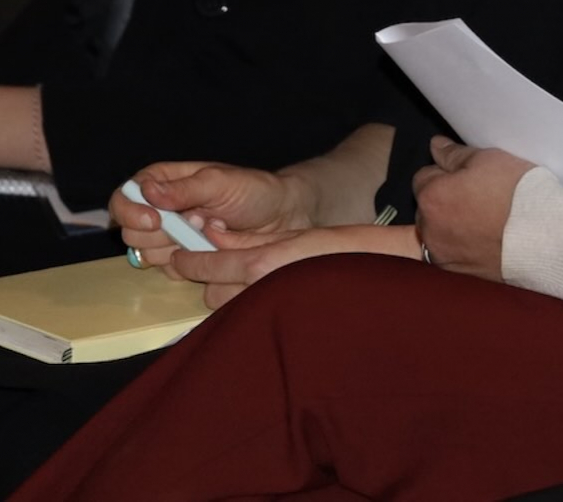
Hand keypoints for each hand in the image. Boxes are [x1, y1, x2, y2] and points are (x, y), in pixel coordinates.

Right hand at [113, 162, 307, 267]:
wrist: (281, 218)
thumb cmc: (254, 191)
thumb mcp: (221, 183)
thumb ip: (184, 189)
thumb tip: (147, 191)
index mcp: (163, 182)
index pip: (124, 197)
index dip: (130, 211)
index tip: (154, 221)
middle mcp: (160, 211)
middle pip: (131, 231)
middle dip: (159, 233)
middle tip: (196, 224)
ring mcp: (171, 237)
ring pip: (147, 254)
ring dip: (176, 248)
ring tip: (209, 234)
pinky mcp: (184, 259)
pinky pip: (170, 271)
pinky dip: (189, 264)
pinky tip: (212, 250)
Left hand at [160, 221, 419, 309]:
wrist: (383, 274)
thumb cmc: (345, 249)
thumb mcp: (295, 235)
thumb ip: (253, 241)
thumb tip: (214, 238)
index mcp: (261, 265)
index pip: (207, 266)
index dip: (189, 261)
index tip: (179, 257)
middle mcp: (260, 294)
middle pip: (211, 294)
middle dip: (211, 282)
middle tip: (217, 270)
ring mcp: (271, 314)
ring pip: (228, 310)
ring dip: (228, 299)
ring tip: (241, 287)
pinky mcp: (282, 327)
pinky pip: (250, 320)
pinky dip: (247, 312)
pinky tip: (260, 304)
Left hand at [411, 137, 531, 279]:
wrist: (543, 237)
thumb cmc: (516, 193)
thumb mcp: (488, 159)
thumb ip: (455, 154)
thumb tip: (436, 147)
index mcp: (432, 196)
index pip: (424, 176)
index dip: (447, 172)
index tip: (469, 175)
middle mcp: (428, 228)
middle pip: (428, 206)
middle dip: (445, 200)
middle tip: (479, 195)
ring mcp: (442, 254)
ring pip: (438, 232)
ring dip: (451, 225)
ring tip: (484, 219)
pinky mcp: (457, 272)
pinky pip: (451, 253)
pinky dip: (462, 246)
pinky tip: (484, 238)